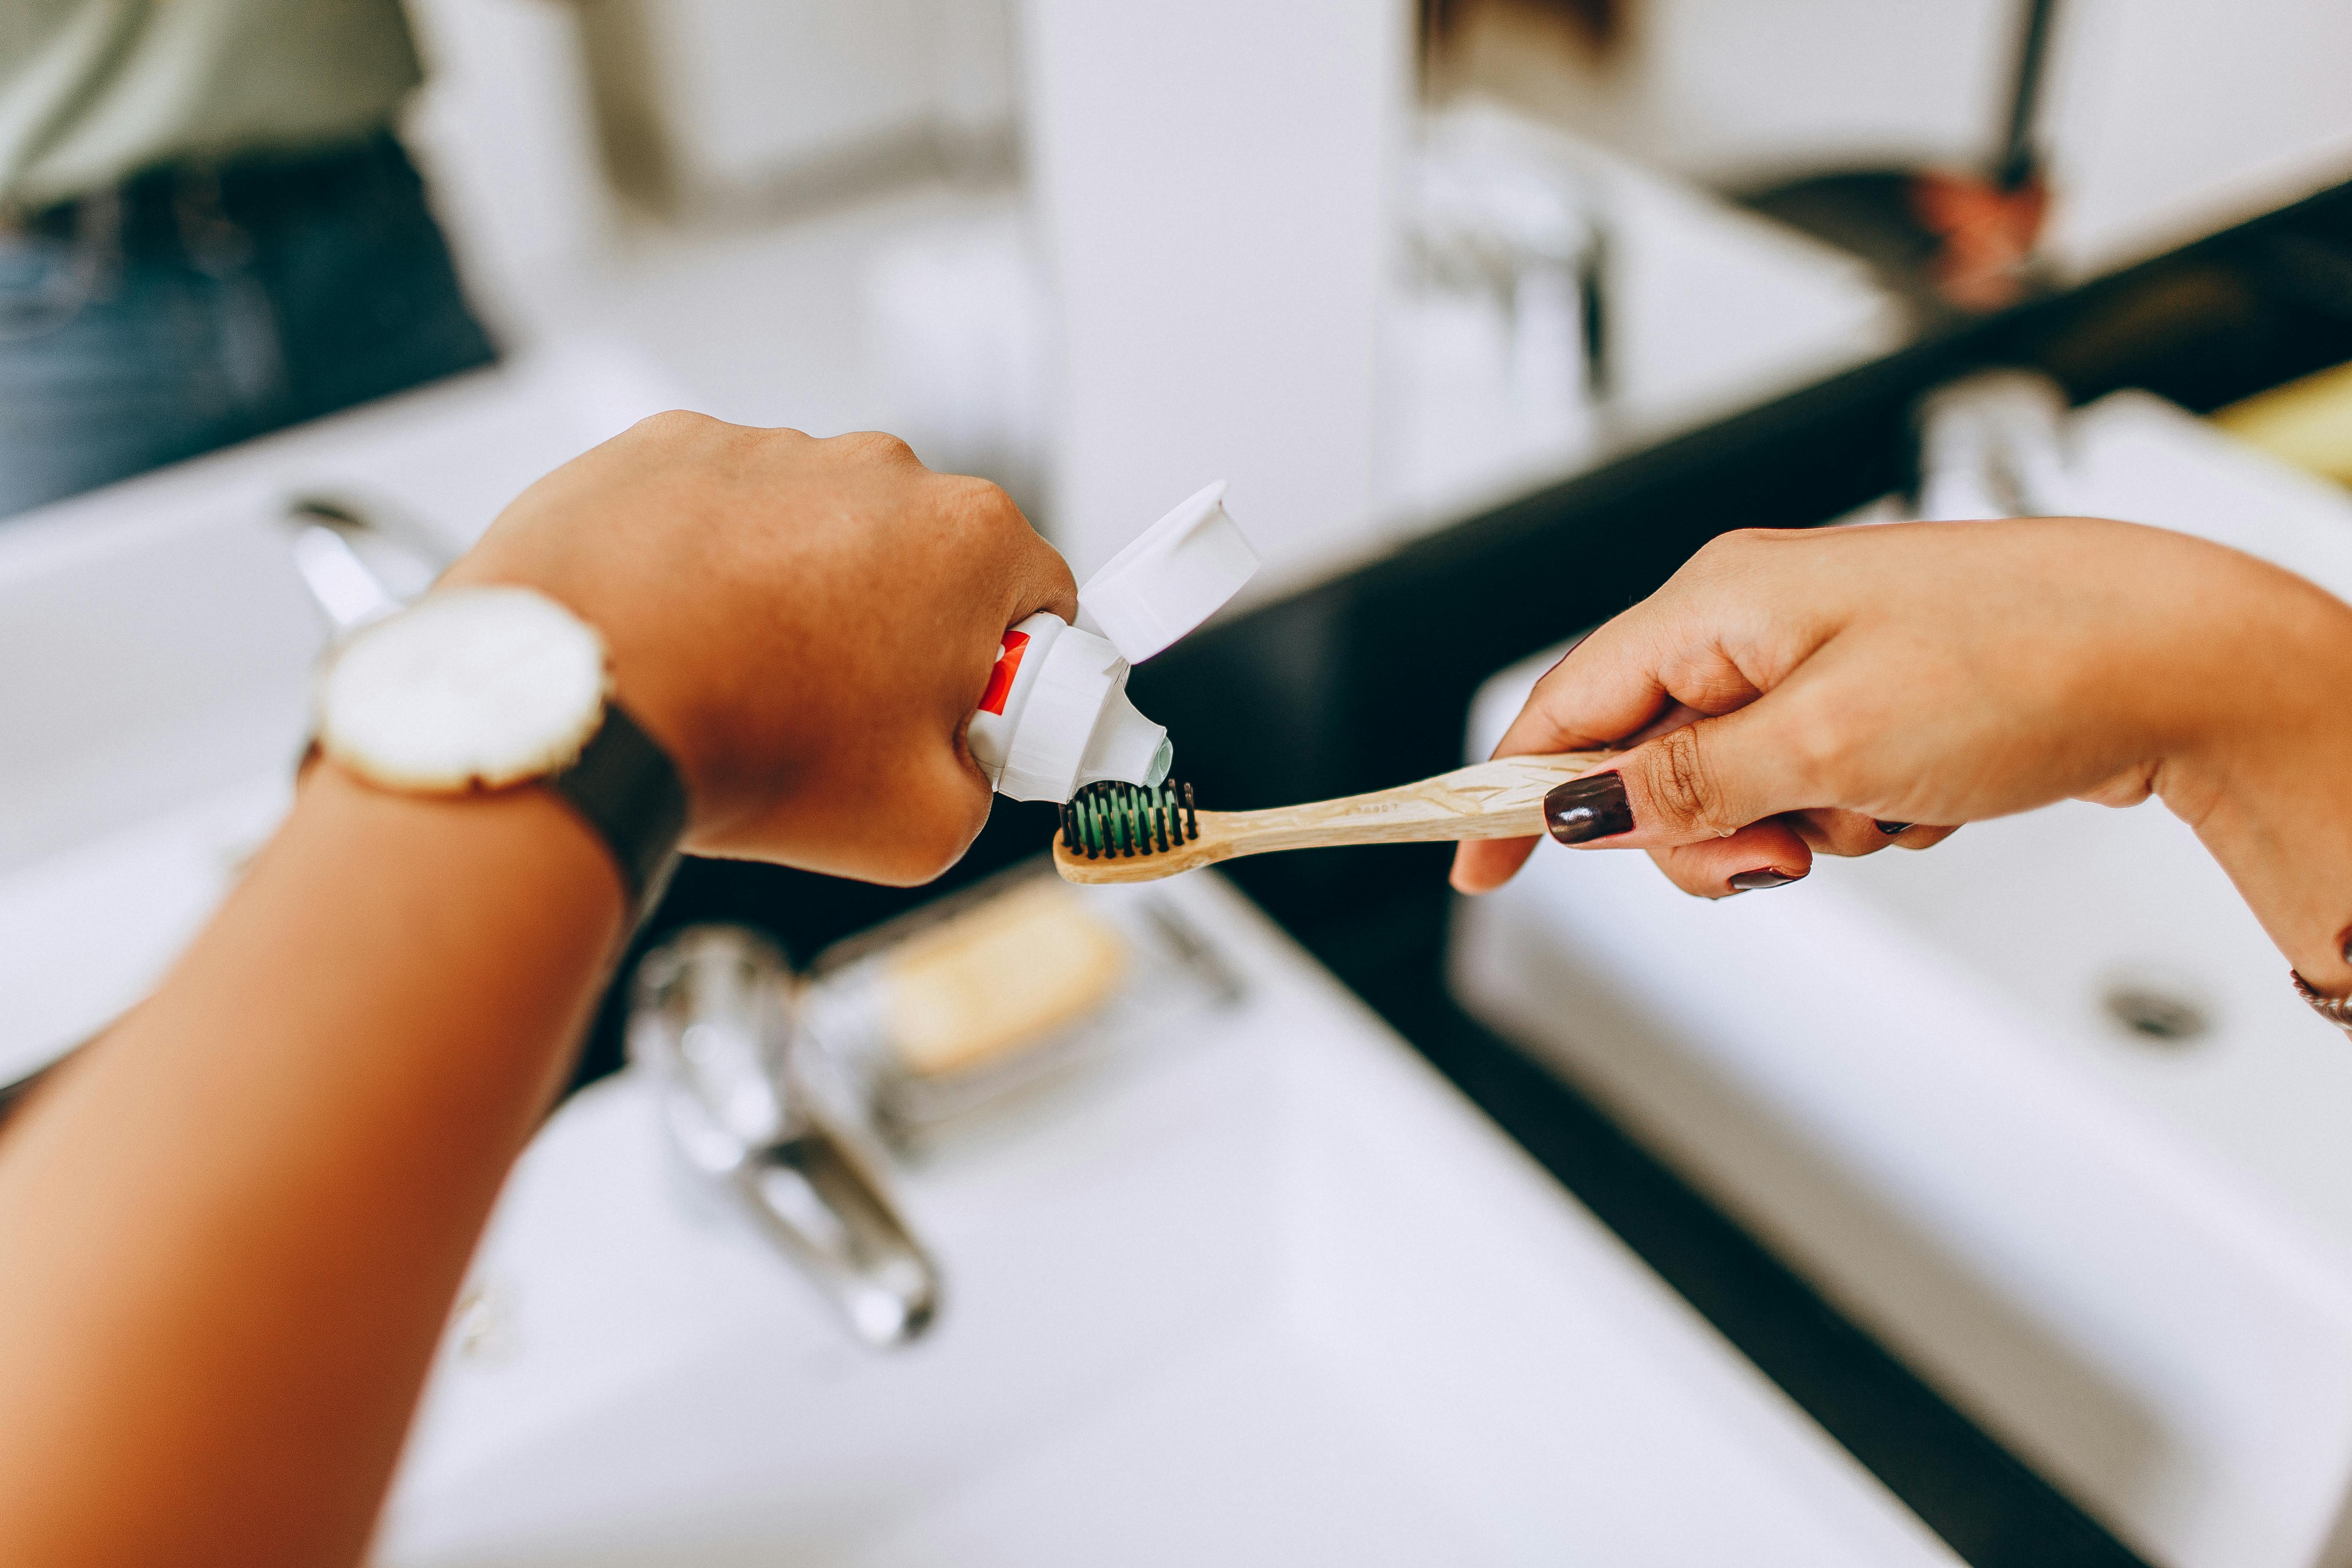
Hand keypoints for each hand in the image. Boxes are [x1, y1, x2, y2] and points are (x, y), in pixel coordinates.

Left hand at [443, 414, 1075, 883]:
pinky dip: (706, 568)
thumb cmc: (748, 746)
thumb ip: (978, 787)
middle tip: (845, 724)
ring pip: (818, 534)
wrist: (577, 699)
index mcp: (971, 541)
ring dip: (799, 598)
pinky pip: (716, 513)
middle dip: (903, 635)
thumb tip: (957, 769)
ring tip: (741, 685)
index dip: (1014, 674)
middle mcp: (879, 470)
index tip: (967, 721)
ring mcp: (769, 448)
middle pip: (926, 563)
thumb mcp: (925, 827)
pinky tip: (679, 638)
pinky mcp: (670, 448)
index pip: (1043, 600)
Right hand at [1450, 518, 2351, 992]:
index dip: (1507, 793)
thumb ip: (1685, 785)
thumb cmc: (2020, 663)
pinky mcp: (1870, 695)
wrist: (2182, 658)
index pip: (1562, 705)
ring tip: (1881, 810)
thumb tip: (1576, 810)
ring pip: (1734, 792)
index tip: (1472, 872)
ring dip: (1796, 831)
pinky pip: (1809, 790)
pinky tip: (1923, 798)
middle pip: (1647, 765)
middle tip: (1786, 853)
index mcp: (1717, 603)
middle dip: (1704, 834)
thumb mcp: (1822, 745)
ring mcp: (1815, 657)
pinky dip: (1856, 817)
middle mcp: (1752, 620)